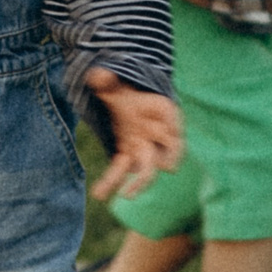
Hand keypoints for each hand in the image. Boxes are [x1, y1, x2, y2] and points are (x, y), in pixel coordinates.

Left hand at [84, 68, 184, 201]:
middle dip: (158, 168)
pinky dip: (111, 181)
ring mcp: (144, 146)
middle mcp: (159, 133)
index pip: (173, 124)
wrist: (124, 99)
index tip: (169, 159)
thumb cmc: (126, 91)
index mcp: (163, 111)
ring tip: (125, 195)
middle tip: (146, 180)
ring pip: (146, 169)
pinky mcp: (128, 155)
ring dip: (138, 183)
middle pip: (166, 154)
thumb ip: (107, 80)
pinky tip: (99, 193)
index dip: (172, 135)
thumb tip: (98, 76)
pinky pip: (122, 170)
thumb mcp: (116, 83)